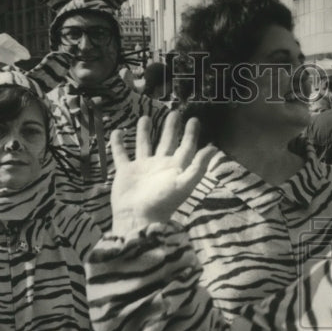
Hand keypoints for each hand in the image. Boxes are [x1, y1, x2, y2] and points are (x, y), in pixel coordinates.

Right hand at [109, 112, 217, 236]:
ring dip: (144, 132)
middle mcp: (160, 165)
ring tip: (145, 117)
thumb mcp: (185, 183)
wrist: (138, 217)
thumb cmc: (163, 201)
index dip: (191, 134)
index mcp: (176, 167)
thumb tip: (214, 148)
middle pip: (167, 142)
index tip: (194, 119)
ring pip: (144, 145)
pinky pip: (121, 154)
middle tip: (174, 113)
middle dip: (171, 128)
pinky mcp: (126, 171)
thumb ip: (199, 166)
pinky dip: (118, 143)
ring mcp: (143, 168)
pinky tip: (117, 131)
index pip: (186, 147)